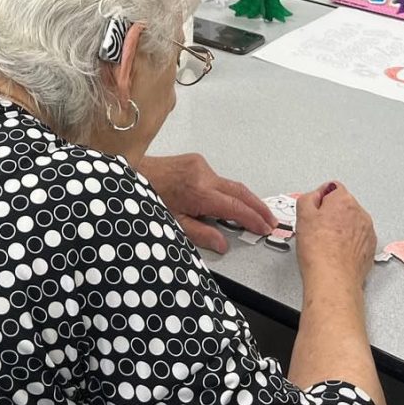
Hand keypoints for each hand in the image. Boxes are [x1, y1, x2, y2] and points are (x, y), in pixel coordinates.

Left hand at [137, 153, 276, 252]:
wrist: (132, 173)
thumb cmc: (148, 200)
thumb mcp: (173, 224)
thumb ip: (201, 234)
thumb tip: (223, 244)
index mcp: (199, 192)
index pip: (235, 207)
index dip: (253, 219)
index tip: (265, 228)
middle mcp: (203, 174)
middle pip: (240, 191)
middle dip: (258, 207)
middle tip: (271, 221)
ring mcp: (200, 165)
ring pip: (229, 183)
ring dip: (242, 198)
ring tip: (254, 215)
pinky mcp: (196, 160)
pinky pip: (216, 177)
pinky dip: (225, 190)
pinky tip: (226, 202)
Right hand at [295, 181, 376, 287]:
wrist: (333, 279)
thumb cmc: (319, 251)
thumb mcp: (302, 215)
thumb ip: (308, 197)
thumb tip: (315, 196)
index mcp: (344, 201)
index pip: (333, 188)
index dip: (320, 199)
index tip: (314, 210)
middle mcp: (360, 214)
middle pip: (343, 205)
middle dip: (331, 214)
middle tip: (317, 229)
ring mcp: (368, 232)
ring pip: (352, 223)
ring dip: (341, 229)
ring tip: (326, 243)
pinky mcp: (370, 249)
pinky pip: (358, 239)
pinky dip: (349, 243)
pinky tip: (336, 252)